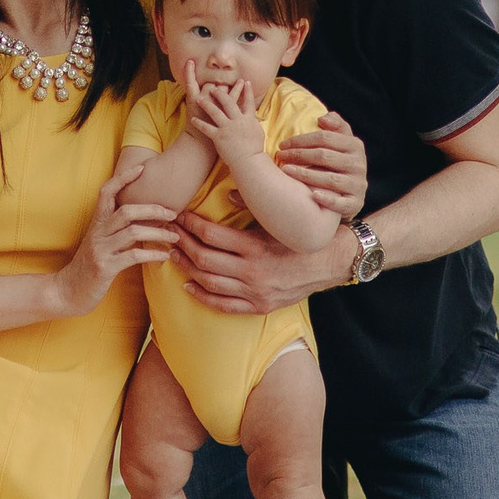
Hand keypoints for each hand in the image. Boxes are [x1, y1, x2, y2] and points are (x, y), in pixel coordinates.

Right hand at [53, 172, 178, 316]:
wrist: (66, 292)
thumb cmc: (87, 267)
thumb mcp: (100, 244)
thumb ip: (116, 231)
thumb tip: (143, 221)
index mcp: (96, 224)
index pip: (106, 192)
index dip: (123, 178)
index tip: (141, 168)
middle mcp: (97, 233)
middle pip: (126, 210)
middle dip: (153, 209)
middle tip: (173, 214)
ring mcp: (100, 250)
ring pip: (133, 232)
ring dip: (158, 233)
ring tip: (174, 237)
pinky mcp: (105, 268)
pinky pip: (133, 256)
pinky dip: (152, 254)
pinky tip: (164, 256)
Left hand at [178, 214, 354, 314]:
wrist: (330, 263)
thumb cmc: (301, 238)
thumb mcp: (278, 219)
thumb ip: (252, 206)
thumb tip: (225, 192)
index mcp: (255, 247)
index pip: (211, 235)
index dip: (191, 225)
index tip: (179, 215)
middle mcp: (252, 272)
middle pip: (204, 259)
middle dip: (182, 244)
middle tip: (168, 233)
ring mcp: (254, 292)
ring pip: (209, 282)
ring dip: (186, 268)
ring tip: (173, 255)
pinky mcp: (259, 306)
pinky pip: (223, 305)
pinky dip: (203, 296)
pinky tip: (189, 286)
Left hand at [182, 64, 264, 165]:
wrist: (249, 162)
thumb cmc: (255, 150)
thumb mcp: (258, 133)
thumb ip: (254, 123)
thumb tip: (256, 117)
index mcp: (249, 119)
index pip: (249, 102)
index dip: (248, 91)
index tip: (245, 81)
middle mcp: (238, 121)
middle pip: (228, 102)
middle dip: (221, 93)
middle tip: (214, 88)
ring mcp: (227, 128)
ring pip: (215, 112)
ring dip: (206, 104)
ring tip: (199, 99)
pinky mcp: (219, 137)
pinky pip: (206, 128)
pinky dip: (199, 123)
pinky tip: (192, 118)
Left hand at [277, 112, 366, 219]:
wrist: (351, 194)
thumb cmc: (338, 164)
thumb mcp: (340, 143)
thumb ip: (335, 126)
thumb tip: (323, 118)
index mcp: (354, 145)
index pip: (325, 137)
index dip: (301, 139)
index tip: (282, 144)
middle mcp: (358, 164)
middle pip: (324, 156)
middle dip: (299, 155)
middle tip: (280, 156)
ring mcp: (358, 184)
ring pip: (330, 179)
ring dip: (305, 175)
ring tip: (285, 171)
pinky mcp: (356, 203)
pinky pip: (341, 202)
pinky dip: (328, 199)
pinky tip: (312, 196)